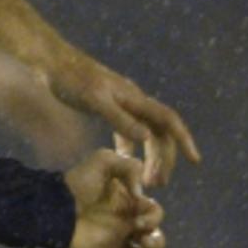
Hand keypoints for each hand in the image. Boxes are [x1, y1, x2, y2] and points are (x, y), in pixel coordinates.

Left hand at [42, 48, 199, 185]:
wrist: (51, 62)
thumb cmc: (71, 80)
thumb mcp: (95, 101)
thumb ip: (120, 120)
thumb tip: (147, 138)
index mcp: (135, 99)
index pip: (168, 121)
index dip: (184, 140)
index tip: (195, 161)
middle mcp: (134, 101)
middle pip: (159, 132)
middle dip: (163, 158)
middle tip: (158, 184)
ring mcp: (121, 104)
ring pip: (144, 133)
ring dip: (148, 156)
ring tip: (146, 181)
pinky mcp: (107, 106)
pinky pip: (126, 131)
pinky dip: (129, 149)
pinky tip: (125, 163)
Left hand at [63, 149, 166, 247]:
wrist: (52, 208)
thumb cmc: (77, 184)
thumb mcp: (103, 161)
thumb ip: (129, 167)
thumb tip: (141, 194)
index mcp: (130, 206)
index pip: (155, 214)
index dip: (154, 218)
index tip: (140, 220)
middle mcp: (126, 226)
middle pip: (156, 239)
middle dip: (157, 243)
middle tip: (142, 240)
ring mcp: (115, 245)